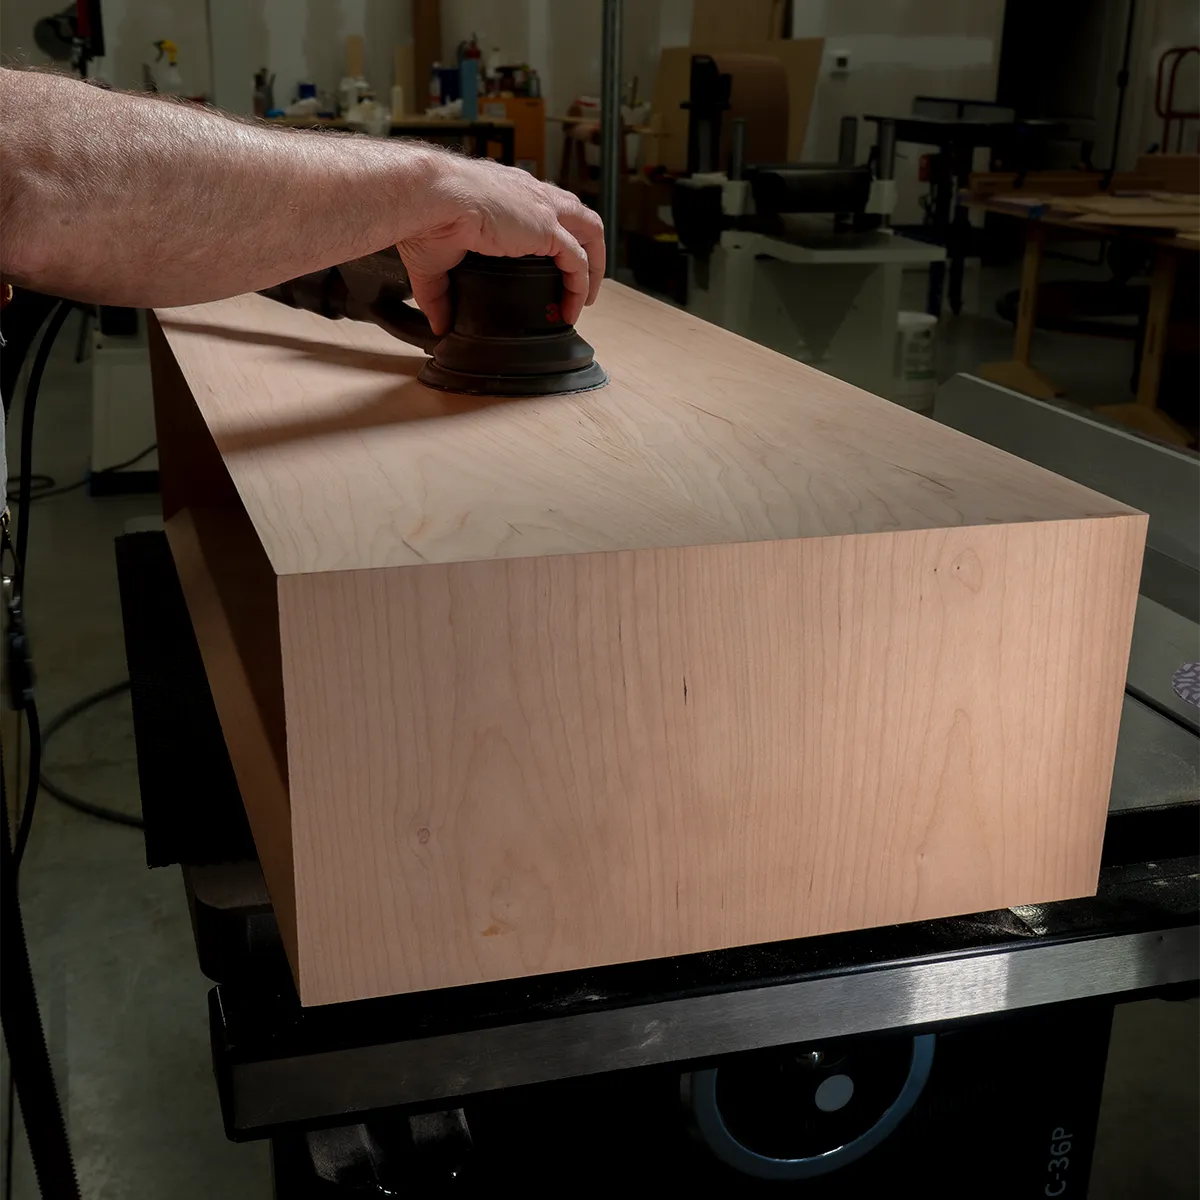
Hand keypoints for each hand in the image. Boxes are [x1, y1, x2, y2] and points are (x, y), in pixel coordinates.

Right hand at [396, 152, 604, 334]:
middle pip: (577, 214)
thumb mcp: (434, 261)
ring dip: (596, 264)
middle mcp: (530, 194)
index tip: (550, 265)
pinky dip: (581, 286)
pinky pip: (579, 262)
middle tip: (582, 282)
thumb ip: (439, 295)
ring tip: (588, 298)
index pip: (543, 207)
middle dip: (587, 246)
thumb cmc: (426, 217)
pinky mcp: (548, 229)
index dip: (553, 234)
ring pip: (590, 231)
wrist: (430, 198)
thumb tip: (439, 324)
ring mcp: (543, 209)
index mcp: (506, 192)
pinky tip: (573, 308)